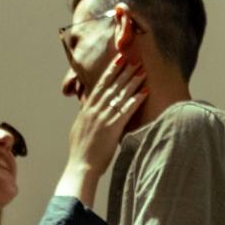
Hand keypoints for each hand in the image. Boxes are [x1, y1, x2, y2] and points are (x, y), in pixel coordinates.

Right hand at [67, 56, 146, 174]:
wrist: (81, 166)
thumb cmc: (81, 151)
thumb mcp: (79, 129)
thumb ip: (85, 117)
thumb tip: (87, 109)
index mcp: (87, 109)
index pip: (100, 85)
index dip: (110, 71)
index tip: (118, 59)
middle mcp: (94, 110)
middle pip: (111, 85)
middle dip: (124, 71)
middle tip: (134, 58)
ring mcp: (103, 118)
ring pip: (119, 95)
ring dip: (132, 81)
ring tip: (142, 70)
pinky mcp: (112, 128)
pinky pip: (126, 110)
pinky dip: (136, 100)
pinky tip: (145, 91)